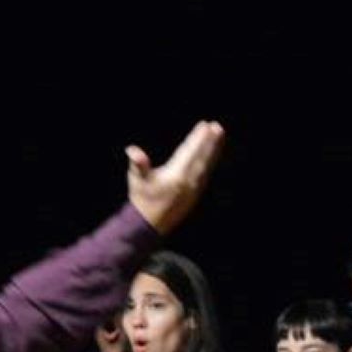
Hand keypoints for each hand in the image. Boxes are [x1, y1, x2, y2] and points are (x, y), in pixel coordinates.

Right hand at [126, 121, 226, 235]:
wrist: (149, 225)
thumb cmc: (142, 199)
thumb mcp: (136, 180)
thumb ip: (138, 164)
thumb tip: (132, 151)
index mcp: (175, 175)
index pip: (189, 152)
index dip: (197, 138)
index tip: (205, 126)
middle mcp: (188, 182)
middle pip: (202, 157)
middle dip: (210, 142)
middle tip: (218, 127)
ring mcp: (194, 189)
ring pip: (206, 166)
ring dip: (213, 151)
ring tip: (219, 136)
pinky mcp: (195, 195)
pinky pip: (206, 174)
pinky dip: (210, 163)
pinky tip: (213, 155)